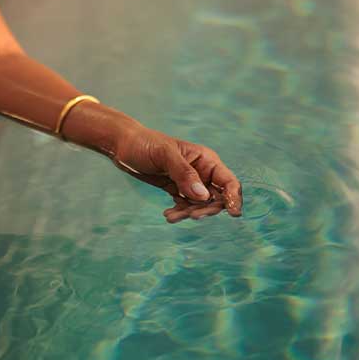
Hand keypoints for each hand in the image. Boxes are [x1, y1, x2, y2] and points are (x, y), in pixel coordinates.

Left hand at [111, 126, 242, 222]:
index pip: (228, 182)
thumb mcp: (164, 155)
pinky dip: (179, 213)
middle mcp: (202, 172)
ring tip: (171, 216)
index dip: (234, 198)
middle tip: (191, 215)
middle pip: (216, 198)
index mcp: (206, 160)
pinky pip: (185, 206)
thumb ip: (184, 174)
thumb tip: (203, 196)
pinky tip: (168, 215)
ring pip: (200, 206)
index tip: (235, 214)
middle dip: (207, 209)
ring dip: (189, 213)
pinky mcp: (177, 189)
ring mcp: (190, 182)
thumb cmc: (146, 144)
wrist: (124, 146)